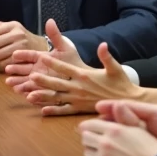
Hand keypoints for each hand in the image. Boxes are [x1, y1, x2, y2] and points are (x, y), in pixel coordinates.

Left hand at [0, 20, 47, 66]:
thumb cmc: (23, 36)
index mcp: (13, 26)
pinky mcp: (22, 59)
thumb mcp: (14, 27)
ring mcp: (20, 48)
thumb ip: (0, 25)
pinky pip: (3, 64)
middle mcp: (17, 35)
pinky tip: (3, 61)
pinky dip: (0, 64)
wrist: (41, 46)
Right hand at [4, 19, 78, 94]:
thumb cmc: (72, 61)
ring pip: (27, 82)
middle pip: (24, 69)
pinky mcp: (44, 92)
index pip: (30, 55)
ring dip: (18, 82)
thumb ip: (56, 36)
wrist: (81, 78)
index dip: (22, 55)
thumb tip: (50, 20)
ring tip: (9, 83)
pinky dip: (30, 94)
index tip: (14, 54)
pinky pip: (35, 93)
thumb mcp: (64, 47)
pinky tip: (23, 95)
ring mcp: (40, 81)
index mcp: (41, 58)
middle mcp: (38, 69)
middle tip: (6, 69)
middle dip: (15, 69)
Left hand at [22, 42, 140, 115]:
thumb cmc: (121, 83)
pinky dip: (54, 110)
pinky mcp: (80, 109)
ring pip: (57, 98)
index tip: (42, 57)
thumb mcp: (115, 67)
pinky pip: (64, 110)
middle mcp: (79, 88)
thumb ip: (107, 56)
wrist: (126, 102)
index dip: (53, 63)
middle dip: (43, 80)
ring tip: (29, 95)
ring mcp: (78, 100)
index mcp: (85, 75)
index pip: (66, 68)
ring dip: (43, 97)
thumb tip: (103, 44)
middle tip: (30, 76)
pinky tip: (43, 111)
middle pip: (58, 83)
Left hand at [78, 106, 156, 155]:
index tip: (87, 129)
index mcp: (113, 130)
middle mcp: (106, 145)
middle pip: (85, 139)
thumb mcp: (137, 129)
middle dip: (89, 139)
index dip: (87, 127)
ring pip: (88, 154)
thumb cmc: (150, 148)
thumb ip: (119, 121)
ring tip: (106, 154)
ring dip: (94, 153)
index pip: (88, 125)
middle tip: (96, 142)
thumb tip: (104, 115)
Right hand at [94, 99, 156, 146]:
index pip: (112, 117)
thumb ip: (133, 109)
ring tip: (98, 146)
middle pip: (110, 132)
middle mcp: (134, 132)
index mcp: (135, 119)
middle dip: (100, 132)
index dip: (101, 118)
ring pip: (115, 145)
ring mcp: (137, 146)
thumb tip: (109, 105)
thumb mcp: (155, 113)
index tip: (92, 118)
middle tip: (90, 133)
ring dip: (106, 146)